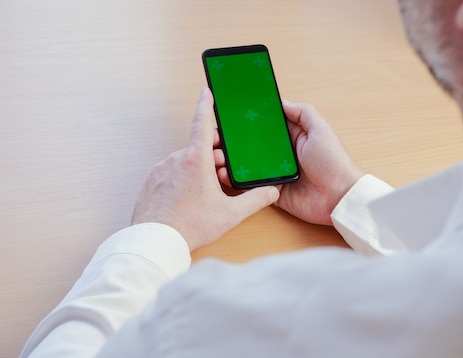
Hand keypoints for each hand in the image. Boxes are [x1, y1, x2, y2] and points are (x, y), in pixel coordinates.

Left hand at [132, 88, 279, 250]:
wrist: (155, 242)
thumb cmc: (189, 227)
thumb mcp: (230, 214)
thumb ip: (255, 199)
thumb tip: (271, 191)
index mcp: (196, 159)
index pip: (202, 122)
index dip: (206, 104)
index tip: (207, 91)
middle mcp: (176, 159)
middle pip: (200, 147)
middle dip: (214, 157)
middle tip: (223, 177)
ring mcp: (161, 170)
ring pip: (186, 161)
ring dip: (198, 170)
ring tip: (205, 194)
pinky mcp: (151, 181)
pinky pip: (171, 173)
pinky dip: (182, 179)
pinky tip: (188, 200)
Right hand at [216, 101, 363, 225]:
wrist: (338, 197)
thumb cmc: (334, 162)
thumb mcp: (321, 130)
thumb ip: (303, 112)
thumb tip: (281, 101)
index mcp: (293, 136)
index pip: (267, 124)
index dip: (251, 118)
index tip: (232, 111)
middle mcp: (282, 153)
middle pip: (254, 143)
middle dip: (236, 139)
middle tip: (216, 134)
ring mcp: (276, 173)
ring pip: (248, 163)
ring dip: (232, 159)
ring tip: (216, 153)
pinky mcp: (272, 191)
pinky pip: (251, 185)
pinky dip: (237, 180)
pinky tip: (223, 173)